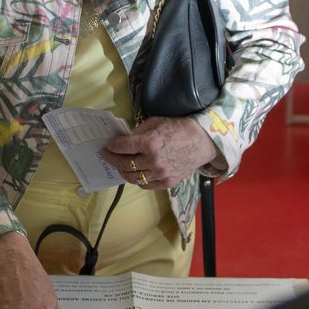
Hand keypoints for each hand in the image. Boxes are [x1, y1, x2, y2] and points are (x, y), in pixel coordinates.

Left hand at [103, 116, 217, 189]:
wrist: (201, 142)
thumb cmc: (178, 129)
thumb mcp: (155, 123)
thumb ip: (138, 132)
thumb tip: (123, 139)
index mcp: (150, 143)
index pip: (122, 147)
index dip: (112, 146)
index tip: (108, 145)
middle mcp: (153, 161)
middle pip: (124, 164)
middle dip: (112, 159)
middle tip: (107, 155)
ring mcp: (160, 174)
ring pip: (132, 177)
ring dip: (122, 171)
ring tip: (119, 165)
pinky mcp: (167, 182)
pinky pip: (145, 185)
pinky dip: (137, 180)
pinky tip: (134, 173)